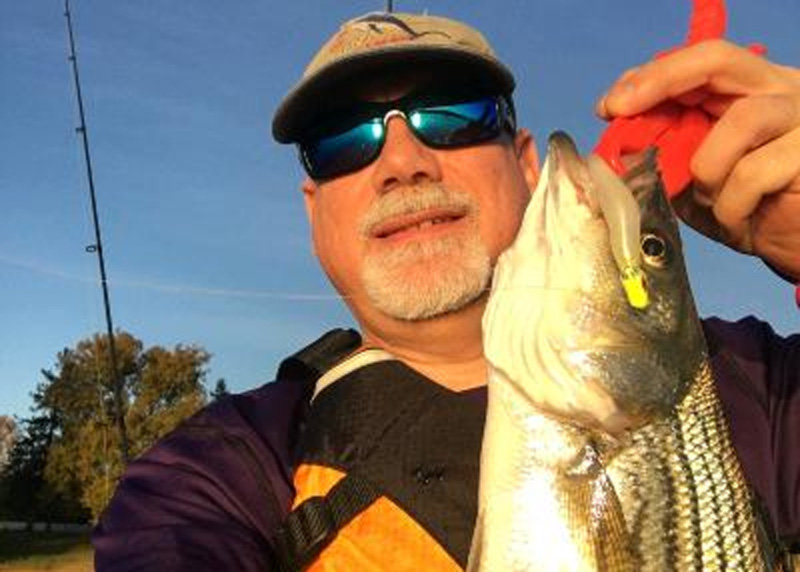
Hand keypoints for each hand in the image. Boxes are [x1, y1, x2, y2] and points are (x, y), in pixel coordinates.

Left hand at [597, 39, 799, 280]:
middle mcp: (778, 89)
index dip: (651, 76)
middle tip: (620, 109)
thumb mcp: (688, 179)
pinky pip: (751, 173)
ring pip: (739, 122)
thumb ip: (661, 155)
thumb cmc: (741, 208)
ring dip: (707, 170)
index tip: (609, 106)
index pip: (696, 62)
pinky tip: (737, 219)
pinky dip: (729, 205)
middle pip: (717, 60)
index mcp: (745, 89)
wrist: (790, 246)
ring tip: (709, 199)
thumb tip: (614, 150)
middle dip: (660, 82)